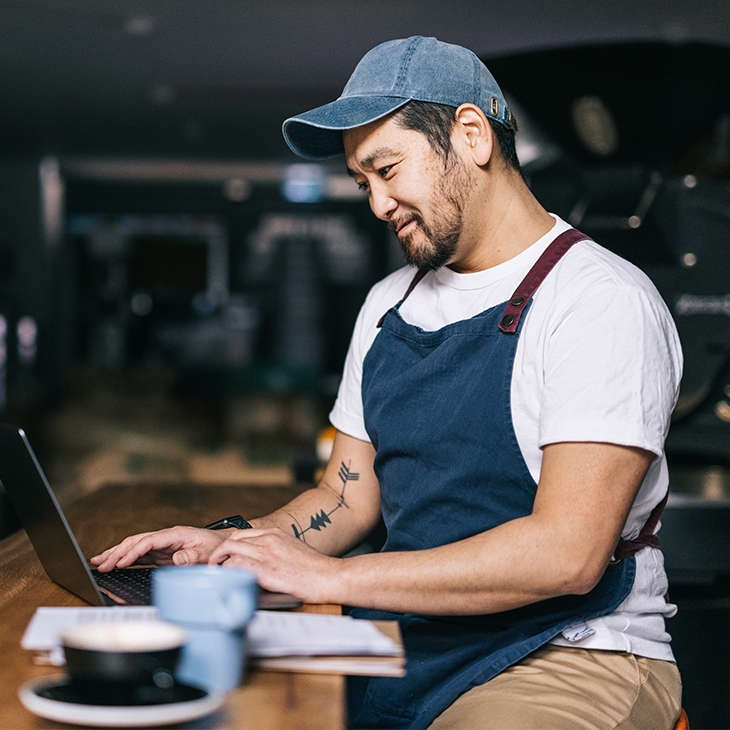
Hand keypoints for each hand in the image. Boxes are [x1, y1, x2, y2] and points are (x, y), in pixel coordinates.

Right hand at [90, 526, 233, 571]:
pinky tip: (113, 563)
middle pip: (137, 541)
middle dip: (118, 552)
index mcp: (176, 534)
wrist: (224, 545)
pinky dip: (125, 558)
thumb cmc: (217, 548)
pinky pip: (140, 554)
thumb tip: (177, 558)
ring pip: (135, 546)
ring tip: (98, 562)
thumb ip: (193, 555)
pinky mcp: (162, 552)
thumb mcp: (209, 553)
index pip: (149, 541)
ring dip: (116, 554)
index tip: (120, 563)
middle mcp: (166, 537)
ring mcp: (163, 544)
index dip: (134, 552)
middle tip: (101, 565)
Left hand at [208, 528, 339, 603]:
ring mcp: (266, 554)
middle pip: (231, 540)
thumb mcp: (292, 550)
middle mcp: (268, 540)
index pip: (241, 534)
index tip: (224, 558)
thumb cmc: (315, 569)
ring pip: (229, 551)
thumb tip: (258, 562)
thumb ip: (274, 551)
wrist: (330, 576)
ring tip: (219, 576)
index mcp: (275, 533)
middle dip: (219, 554)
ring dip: (220, 564)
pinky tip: (231, 582)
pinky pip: (236, 566)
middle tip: (216, 567)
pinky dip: (229, 573)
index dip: (228, 546)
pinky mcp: (266, 570)